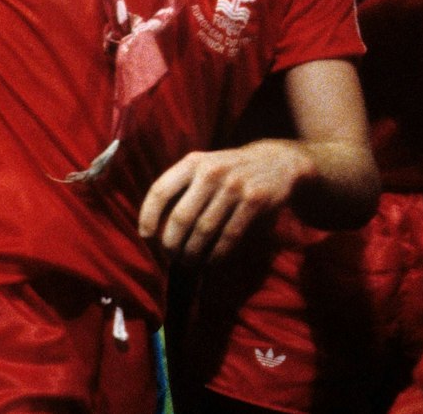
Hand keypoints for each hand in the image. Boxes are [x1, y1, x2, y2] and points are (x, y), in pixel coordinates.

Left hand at [138, 140, 314, 260]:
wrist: (276, 161)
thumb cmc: (229, 170)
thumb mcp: (204, 166)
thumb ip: (182, 186)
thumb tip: (155, 224)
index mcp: (192, 162)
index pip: (160, 190)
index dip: (149, 216)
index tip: (146, 236)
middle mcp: (211, 172)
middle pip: (181, 216)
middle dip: (172, 242)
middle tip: (170, 256)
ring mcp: (234, 186)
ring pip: (205, 229)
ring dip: (193, 252)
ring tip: (187, 262)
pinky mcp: (255, 201)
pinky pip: (230, 235)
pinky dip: (217, 253)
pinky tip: (210, 261)